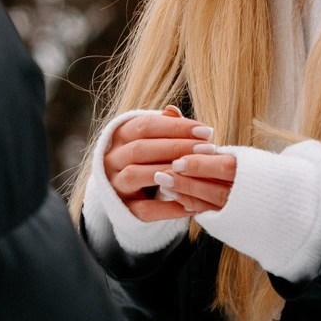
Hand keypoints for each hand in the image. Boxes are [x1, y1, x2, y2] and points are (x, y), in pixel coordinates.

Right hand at [105, 106, 237, 221]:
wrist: (127, 191)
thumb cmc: (149, 158)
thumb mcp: (153, 139)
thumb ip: (165, 126)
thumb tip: (173, 111)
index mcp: (120, 136)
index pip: (145, 126)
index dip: (176, 127)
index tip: (206, 131)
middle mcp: (112, 159)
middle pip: (140, 149)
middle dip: (177, 147)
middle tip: (208, 148)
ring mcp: (115, 185)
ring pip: (135, 175)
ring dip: (168, 172)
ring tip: (197, 172)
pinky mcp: (123, 209)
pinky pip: (145, 209)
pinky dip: (168, 208)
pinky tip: (191, 204)